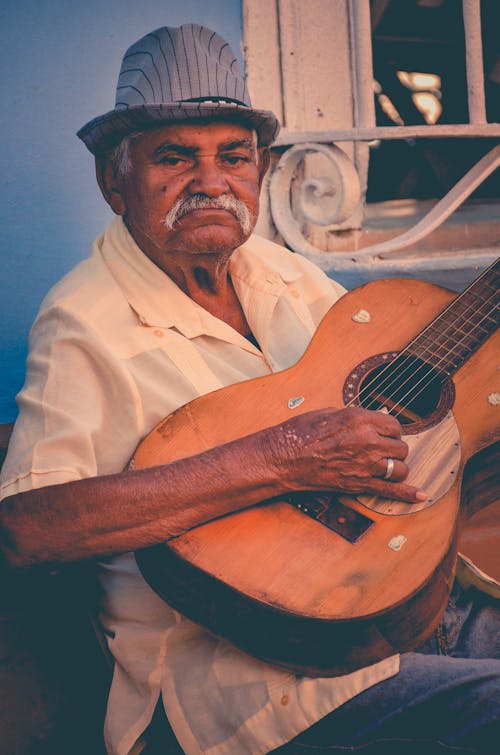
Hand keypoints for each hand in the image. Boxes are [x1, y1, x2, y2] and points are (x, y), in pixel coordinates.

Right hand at [264, 407, 425, 502]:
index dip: (390, 430)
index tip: (385, 433)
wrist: (283, 459)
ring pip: (400, 467)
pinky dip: (408, 494)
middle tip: (383, 450)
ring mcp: (365, 464)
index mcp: (359, 419)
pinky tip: (420, 495)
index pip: (394, 424)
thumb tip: (371, 418)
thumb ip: (354, 416)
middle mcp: (367, 441)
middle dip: (394, 448)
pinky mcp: (359, 484)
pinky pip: (391, 490)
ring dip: (396, 467)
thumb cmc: (300, 433)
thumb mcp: (329, 413)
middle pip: (400, 446)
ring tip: (387, 466)